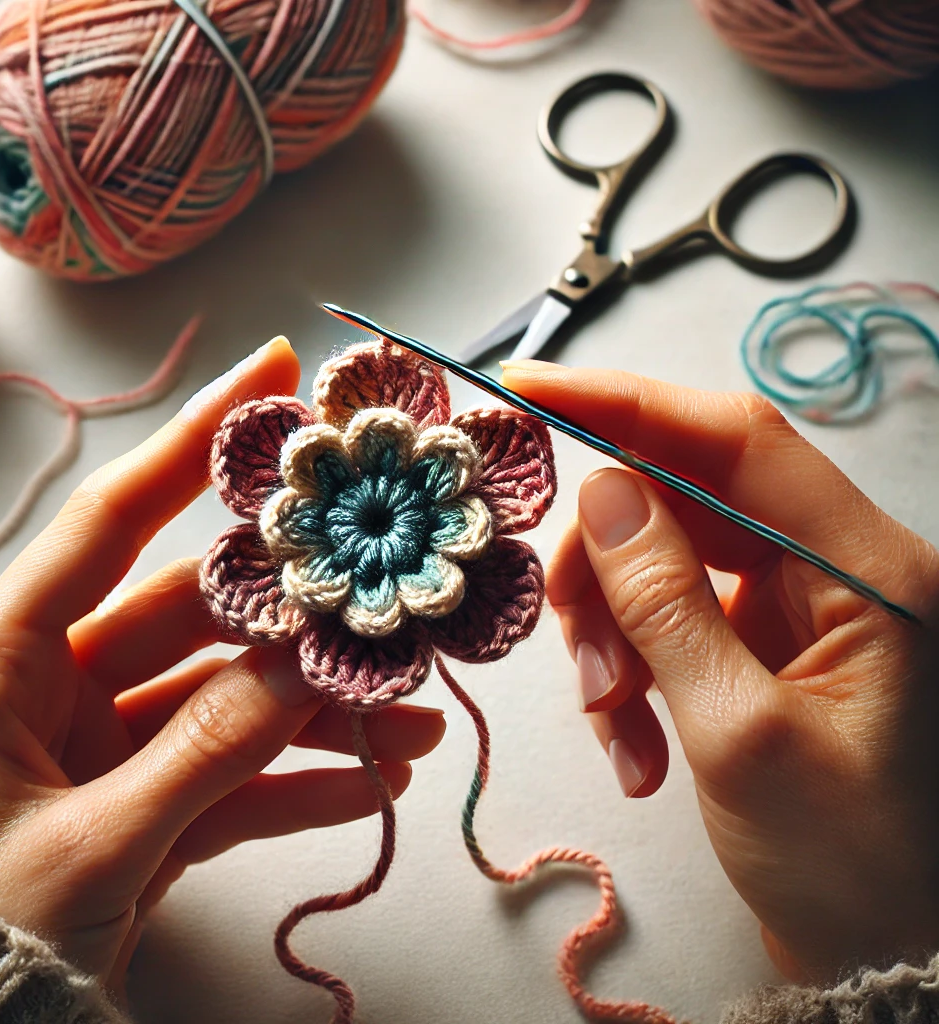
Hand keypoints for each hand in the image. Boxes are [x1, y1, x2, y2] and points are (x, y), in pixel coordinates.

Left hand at [0, 337, 444, 989]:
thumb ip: (206, 754)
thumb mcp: (89, 847)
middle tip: (377, 581)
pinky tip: (369, 781)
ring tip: (409, 710)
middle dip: (291, 608)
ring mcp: (92, 752)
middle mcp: (43, 691)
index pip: (108, 522)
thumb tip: (309, 670)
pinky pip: (219, 781)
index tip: (265, 372)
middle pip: (189, 617)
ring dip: (312, 710)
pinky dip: (289, 781)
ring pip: (220, 705)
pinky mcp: (128, 812)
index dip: (190, 443)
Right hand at [502, 360, 938, 983]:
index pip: (735, 441)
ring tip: (612, 722)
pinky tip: (633, 743)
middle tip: (578, 654)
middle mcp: (833, 569)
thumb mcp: (741, 734)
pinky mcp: (758, 644)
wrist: (880, 958)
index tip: (531, 391)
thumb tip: (603, 493)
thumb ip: (667, 603)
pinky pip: (667, 619)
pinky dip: (630, 670)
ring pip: (661, 563)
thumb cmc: (846, 863)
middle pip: (682, 505)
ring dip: (613, 635)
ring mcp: (794, 607)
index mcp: (867, 571)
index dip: (629, 403)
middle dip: (606, 571)